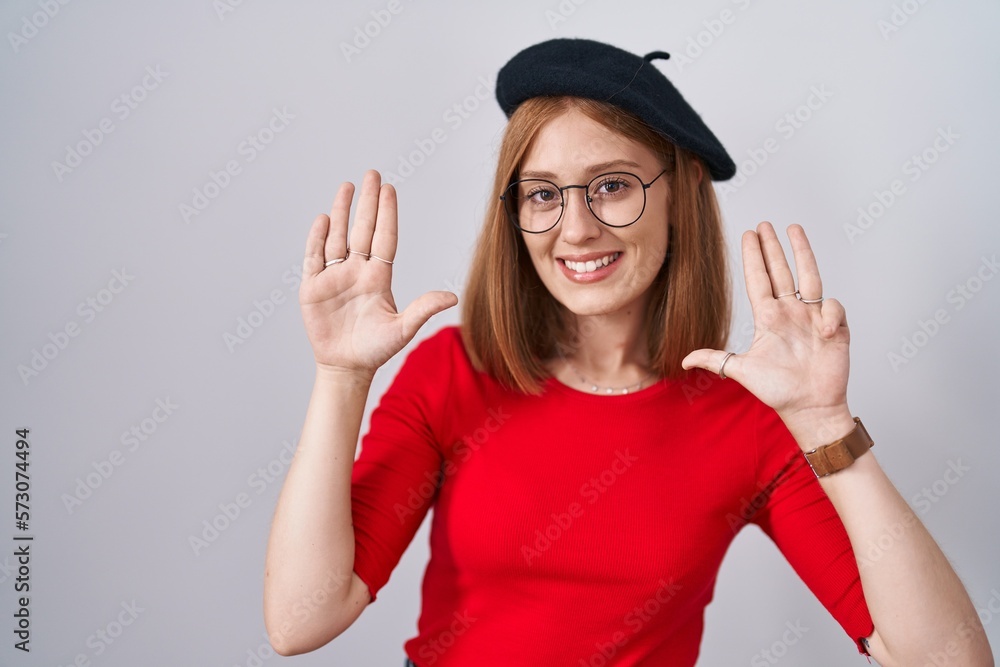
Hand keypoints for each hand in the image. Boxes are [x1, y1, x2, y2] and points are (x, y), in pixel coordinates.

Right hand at [299, 170, 457, 376]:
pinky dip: (317, 238)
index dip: (387, 214)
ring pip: (337, 237)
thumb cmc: (376, 349)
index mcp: (379, 277)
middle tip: (371, 173)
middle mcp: (357, 270)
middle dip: (367, 202)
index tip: (389, 188)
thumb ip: (423, 309)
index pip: (384, 238)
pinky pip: (314, 257)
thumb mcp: (403, 329)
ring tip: (346, 187)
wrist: (347, 367)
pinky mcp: (313, 287)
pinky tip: (323, 219)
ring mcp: (334, 276)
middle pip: (362, 229)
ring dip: (341, 212)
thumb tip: (452, 297)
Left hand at [682, 222, 852, 445]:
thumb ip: (715, 359)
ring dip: (802, 253)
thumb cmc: (778, 391)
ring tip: (794, 228)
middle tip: (765, 223)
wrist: (809, 408)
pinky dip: (829, 314)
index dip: (754, 257)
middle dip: (773, 247)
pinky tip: (823, 330)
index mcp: (768, 318)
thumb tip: (684, 359)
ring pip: (809, 277)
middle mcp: (789, 313)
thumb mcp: (741, 370)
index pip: (759, 279)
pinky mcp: (835, 328)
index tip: (749, 234)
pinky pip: (832, 309)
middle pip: (781, 271)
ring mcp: (812, 318)